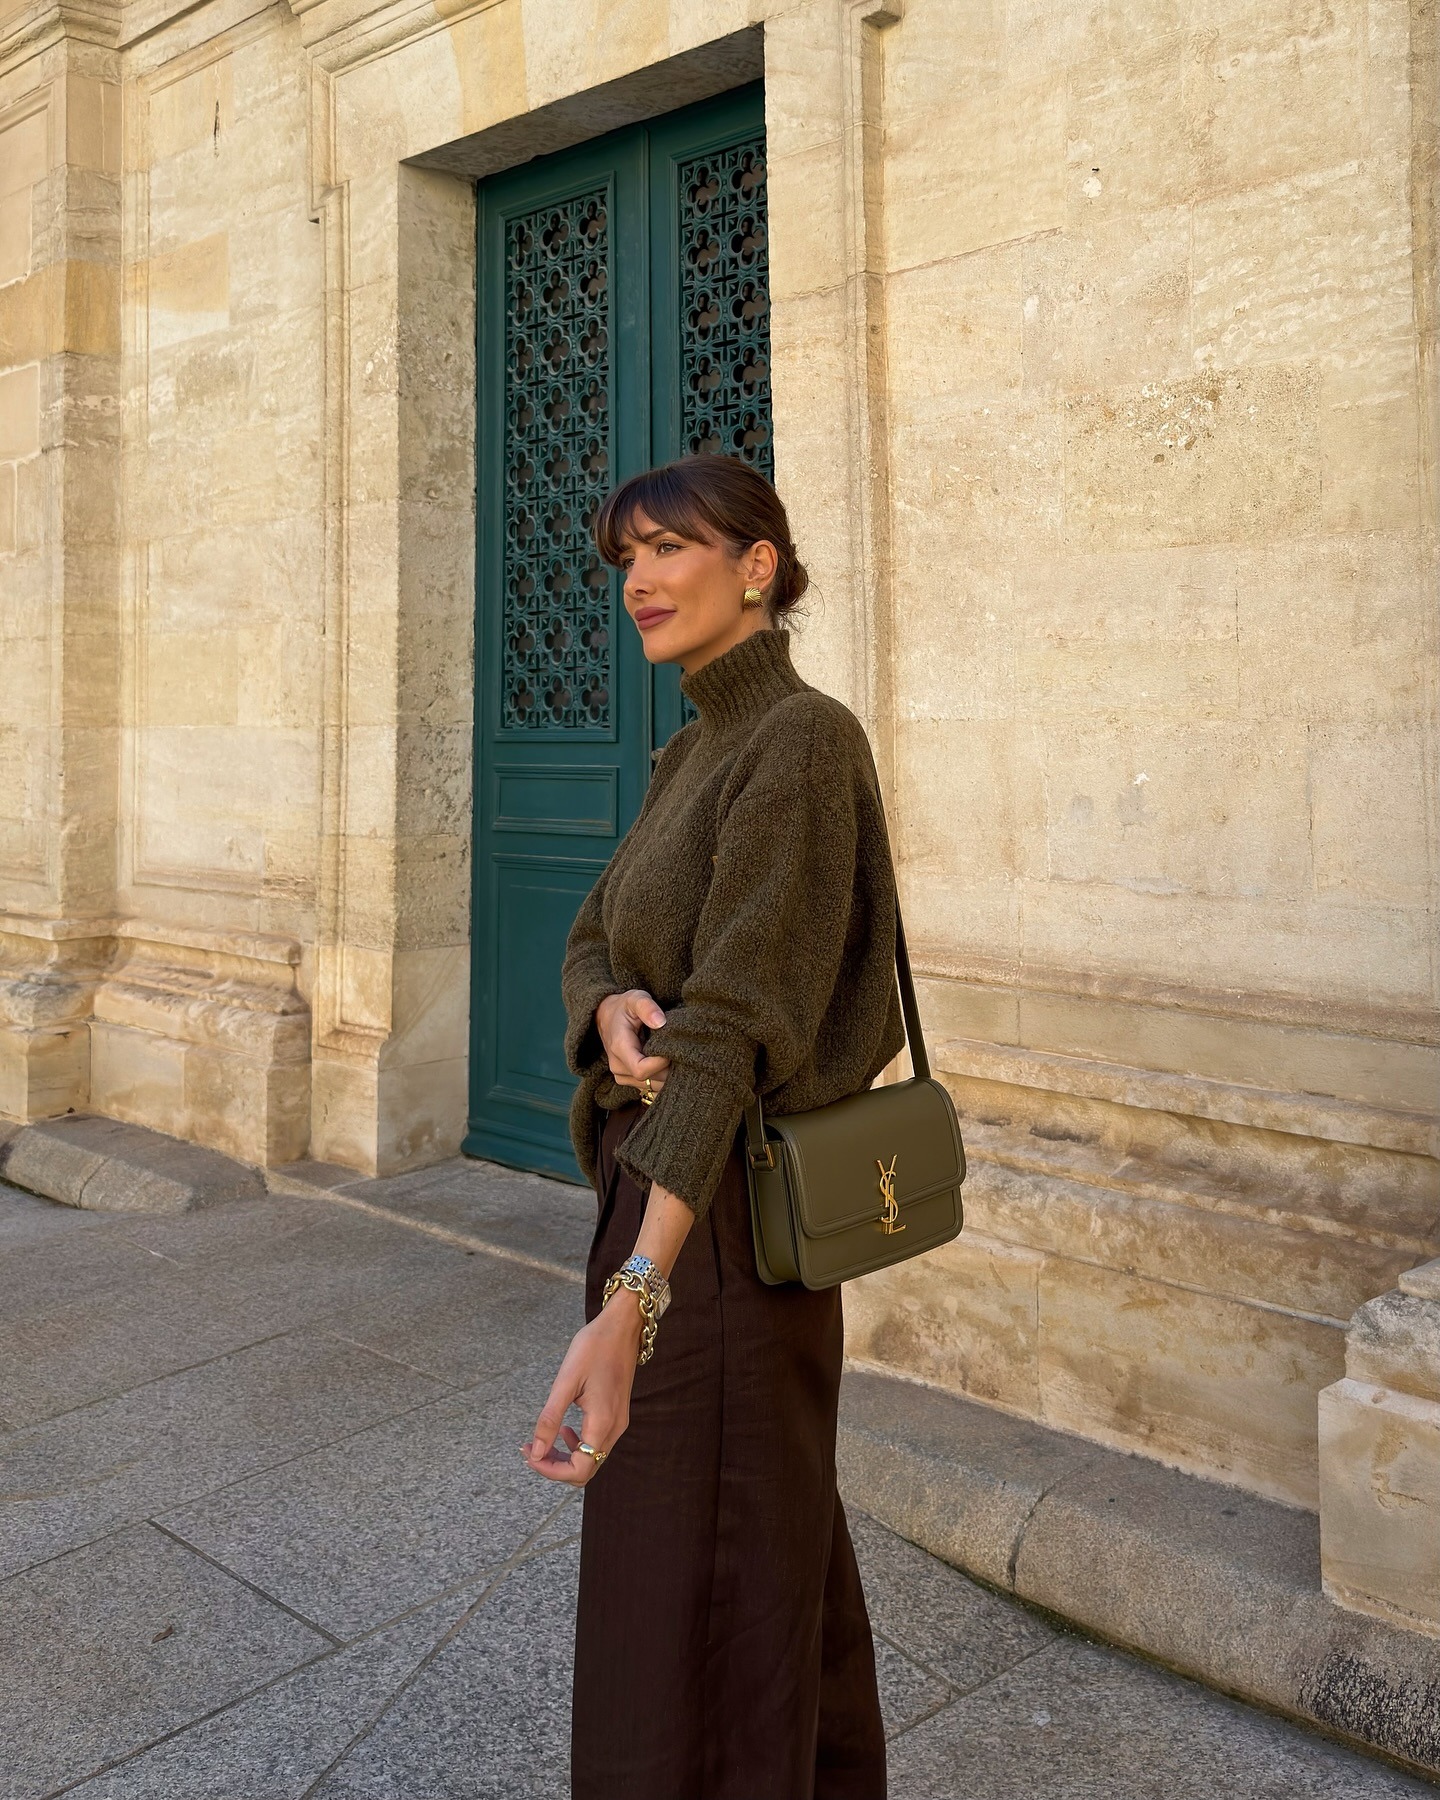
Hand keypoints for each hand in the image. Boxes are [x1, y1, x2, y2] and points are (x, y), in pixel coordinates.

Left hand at [522, 1289, 643, 1485]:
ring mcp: (618, 1422)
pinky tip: (564, 1428)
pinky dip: (578, 1444)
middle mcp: (614, 1429)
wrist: (623, 1326)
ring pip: (591, 1458)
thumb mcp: (566, 1381)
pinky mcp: (617, 1414)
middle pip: (586, 1469)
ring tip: (543, 1441)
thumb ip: (550, 1419)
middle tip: (532, 1449)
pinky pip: (597, 1443)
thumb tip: (536, 1453)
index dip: (551, 1470)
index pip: (579, 1470)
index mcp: (602, 1423)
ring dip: (565, 1456)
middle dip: (556, 1466)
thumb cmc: (594, 1347)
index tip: (530, 1455)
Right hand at [597, 989, 670, 1095]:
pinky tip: (666, 1061)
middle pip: (652, 1080)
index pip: (642, 1070)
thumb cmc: (624, 1007)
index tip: (673, 1048)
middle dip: (669, 1067)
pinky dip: (662, 1077)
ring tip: (672, 1053)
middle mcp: (618, 1067)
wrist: (605, 1017)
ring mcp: (623, 1077)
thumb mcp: (635, 998)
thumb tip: (661, 1022)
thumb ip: (647, 1006)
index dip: (661, 1063)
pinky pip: (651, 1087)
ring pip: (653, 1086)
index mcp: (619, 1048)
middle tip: (678, 1048)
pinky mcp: (628, 1081)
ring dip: (667, 1074)